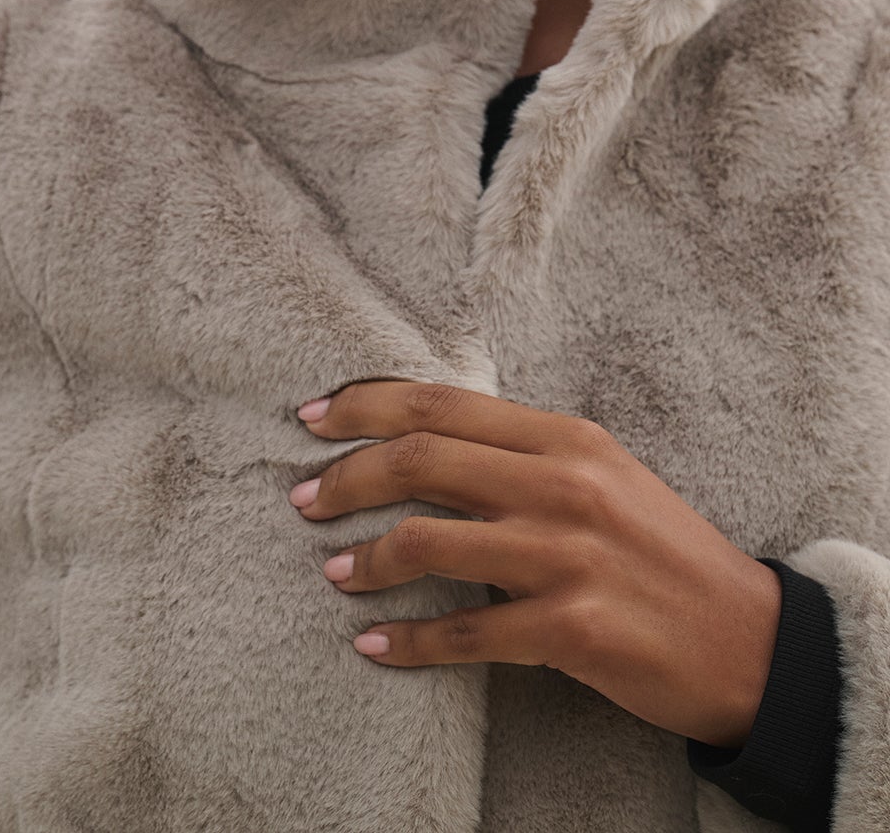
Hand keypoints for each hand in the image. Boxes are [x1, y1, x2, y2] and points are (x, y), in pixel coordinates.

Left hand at [290, 380, 782, 749]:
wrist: (748, 640)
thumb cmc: (661, 552)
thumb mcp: (601, 476)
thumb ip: (522, 454)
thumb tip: (424, 441)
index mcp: (567, 437)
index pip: (441, 404)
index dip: (364, 404)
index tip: (311, 418)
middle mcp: (563, 485)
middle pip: (421, 460)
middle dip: (345, 476)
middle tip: (300, 497)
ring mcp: (568, 557)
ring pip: (429, 541)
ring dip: (364, 558)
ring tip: (332, 571)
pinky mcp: (572, 629)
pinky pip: (464, 633)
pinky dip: (406, 640)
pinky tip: (372, 644)